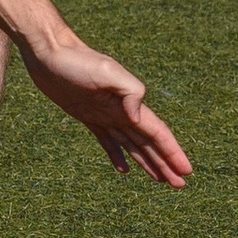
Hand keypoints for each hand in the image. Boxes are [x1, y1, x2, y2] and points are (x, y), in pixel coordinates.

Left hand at [22, 32, 192, 186]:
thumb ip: (130, 91)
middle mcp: (122, 112)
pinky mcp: (88, 117)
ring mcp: (106, 115)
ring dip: (148, 163)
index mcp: (130, 103)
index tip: (187, 171)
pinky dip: (118, 156)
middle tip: (179, 185)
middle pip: (149, 144)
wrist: (50, 52)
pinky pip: (107, 142)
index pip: (157, 133)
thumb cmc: (78, 60)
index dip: (173, 152)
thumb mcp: (107, 72)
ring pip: (132, 145)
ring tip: (161, 180)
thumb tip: (137, 118)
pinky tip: (124, 169)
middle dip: (165, 164)